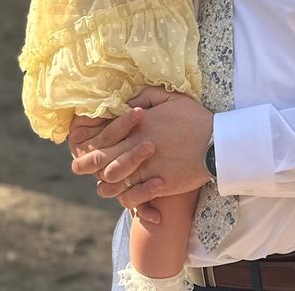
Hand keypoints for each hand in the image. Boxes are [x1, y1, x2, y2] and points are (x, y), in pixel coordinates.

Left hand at [73, 88, 212, 208]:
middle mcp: (138, 146)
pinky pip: (133, 195)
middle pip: (103, 159)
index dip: (90, 142)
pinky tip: (124, 197)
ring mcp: (147, 167)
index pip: (106, 136)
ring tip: (101, 185)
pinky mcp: (158, 184)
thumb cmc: (195, 119)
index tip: (81, 146)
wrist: (217, 142)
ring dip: (105, 184)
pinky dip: (126, 198)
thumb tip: (127, 101)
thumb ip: (146, 96)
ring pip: (114, 180)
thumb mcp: (171, 98)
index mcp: (139, 126)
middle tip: (77, 167)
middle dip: (87, 164)